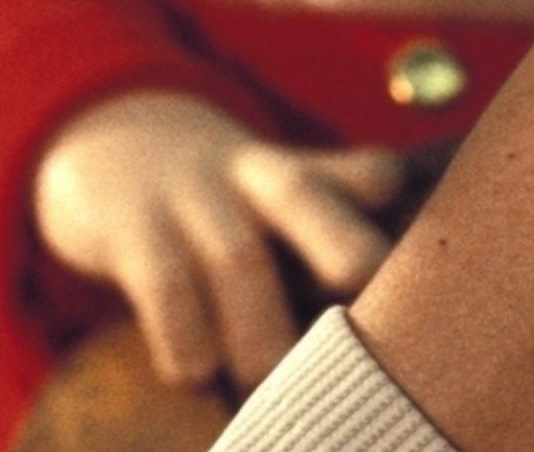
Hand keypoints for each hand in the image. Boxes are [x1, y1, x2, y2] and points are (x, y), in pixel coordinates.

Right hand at [33, 91, 405, 389]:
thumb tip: (389, 347)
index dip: (398, 206)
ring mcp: (190, 197)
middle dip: (344, 252)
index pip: (370, 173)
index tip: (427, 272)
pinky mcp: (130, 229)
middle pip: (303, 195)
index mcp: (304, 174)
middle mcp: (253, 178)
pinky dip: (184, 338)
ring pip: (237, 257)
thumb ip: (333, 249)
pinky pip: (163, 285)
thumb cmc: (220, 208)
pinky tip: (195, 375)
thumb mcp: (277, 205)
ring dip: (260, 329)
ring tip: (271, 383)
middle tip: (372, 328)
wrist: (105, 149)